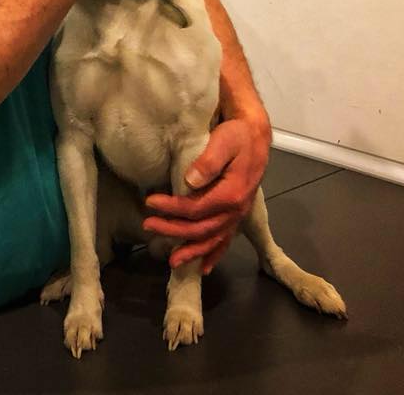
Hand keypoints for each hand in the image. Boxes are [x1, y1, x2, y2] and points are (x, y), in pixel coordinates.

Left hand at [142, 116, 270, 272]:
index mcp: (231, 194)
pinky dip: (214, 255)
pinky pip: (225, 240)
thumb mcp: (223, 141)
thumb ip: (208, 161)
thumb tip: (190, 180)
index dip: (171, 208)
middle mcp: (236, 211)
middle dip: (173, 230)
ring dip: (192, 251)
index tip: (150, 203)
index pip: (195, 208)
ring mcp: (237, 215)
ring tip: (172, 261)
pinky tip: (203, 267)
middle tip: (149, 226)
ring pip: (213, 240)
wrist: (255, 136)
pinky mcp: (236, 214)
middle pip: (201, 229)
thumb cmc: (237, 136)